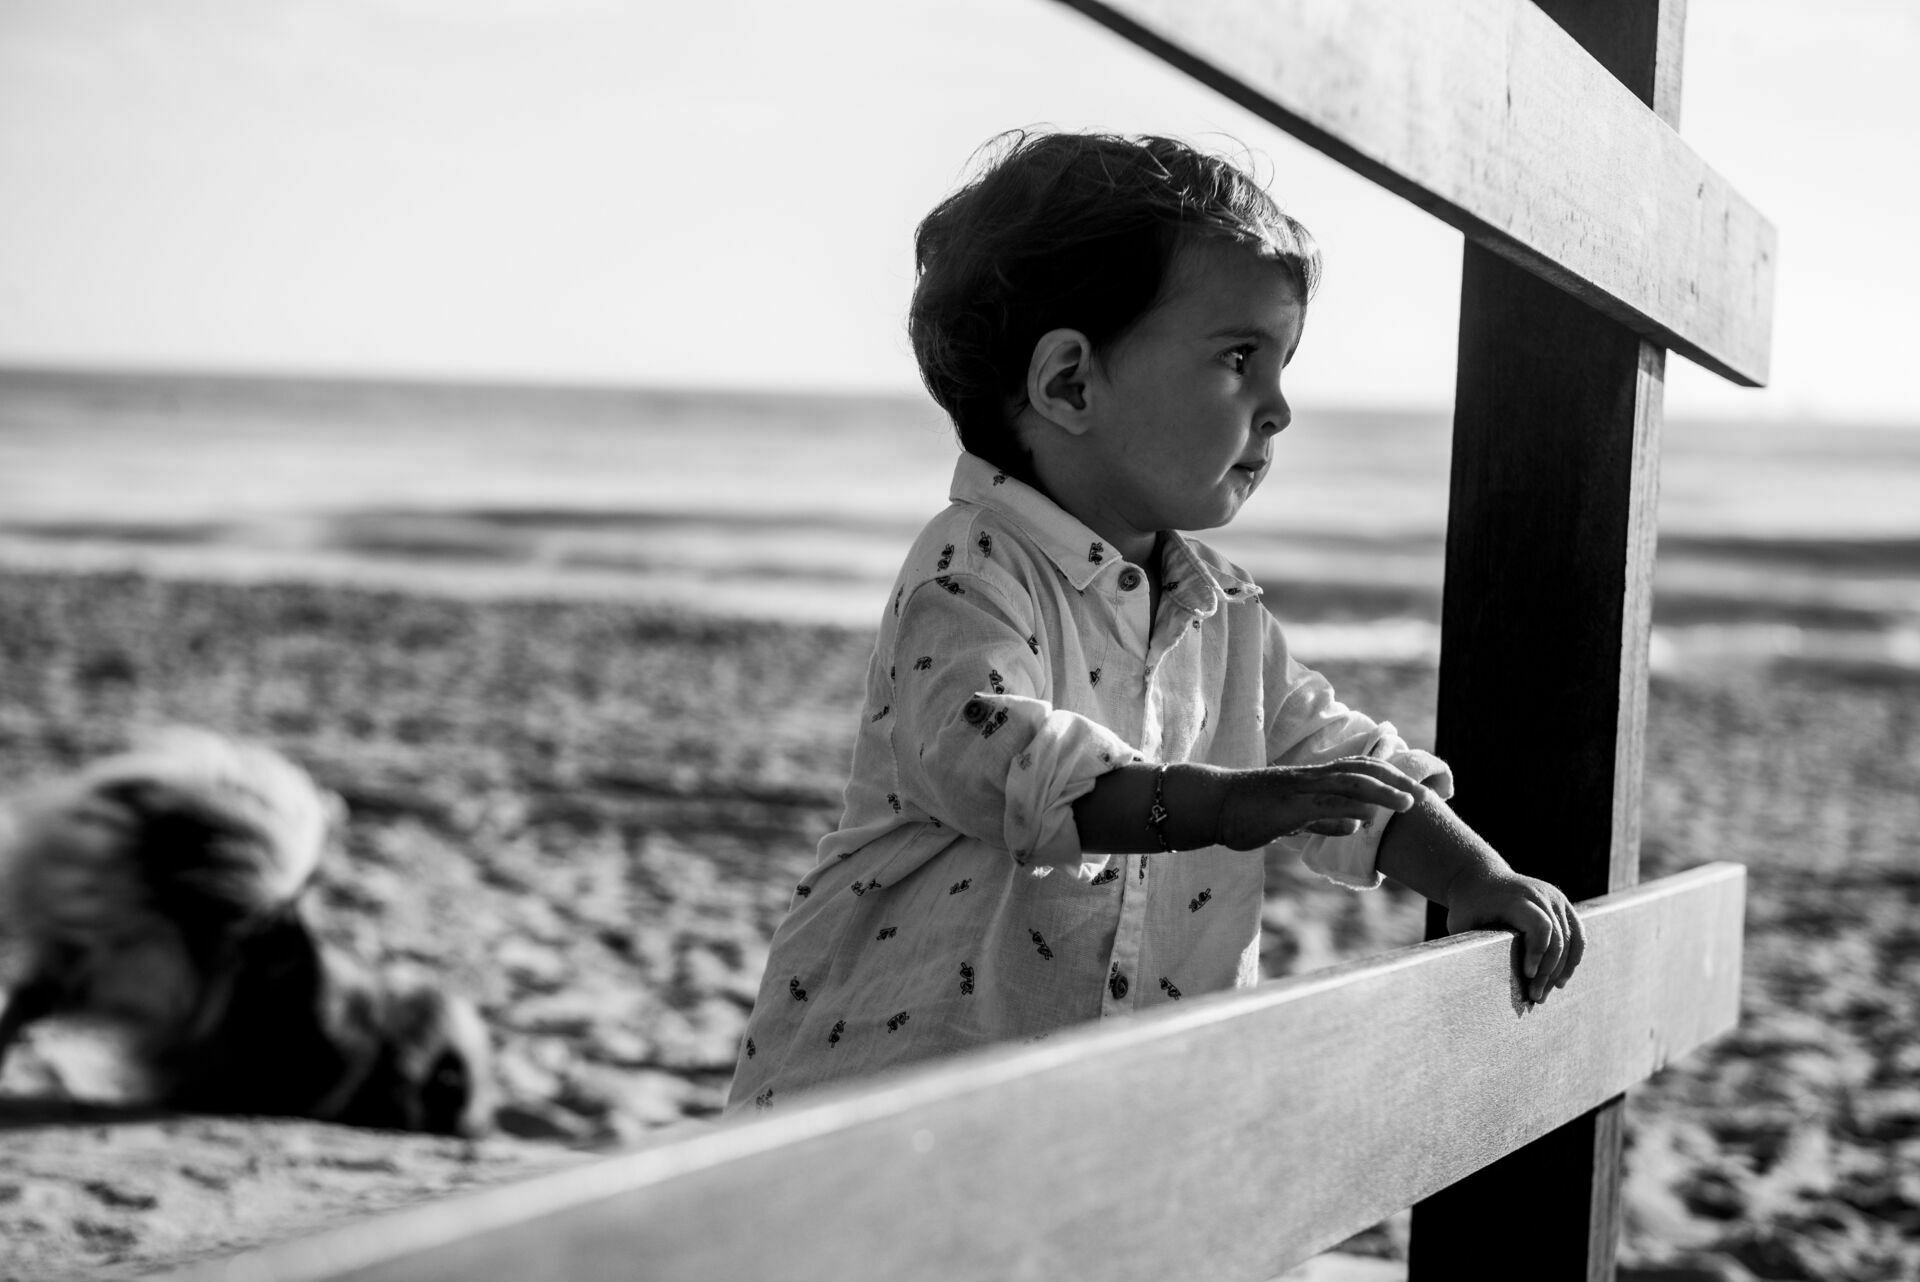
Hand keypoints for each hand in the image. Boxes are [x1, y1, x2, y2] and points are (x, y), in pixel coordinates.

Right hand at [1216, 757, 1433, 849]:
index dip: (1390, 776)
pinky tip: (1365, 821)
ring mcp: (1298, 791)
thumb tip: (1355, 826)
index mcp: (1313, 780)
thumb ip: (1323, 820)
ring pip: (1347, 785)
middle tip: (1425, 795)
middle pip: (1362, 771)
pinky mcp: (1285, 808)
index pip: (1360, 769)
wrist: (1212, 804)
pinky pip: (1319, 808)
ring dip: (1380, 793)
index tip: (1414, 789)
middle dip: (1396, 781)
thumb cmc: (1248, 812)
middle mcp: (1310, 779)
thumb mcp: (1293, 818)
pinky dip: (1344, 812)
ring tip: (1408, 804)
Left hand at [1443, 867, 1585, 1002]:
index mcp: (1515, 897)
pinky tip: (1560, 979)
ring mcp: (1555, 897)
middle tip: (1536, 996)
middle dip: (1549, 971)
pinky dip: (1573, 958)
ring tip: (1546, 992)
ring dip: (1562, 970)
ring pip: (1571, 939)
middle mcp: (1540, 894)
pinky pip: (1578, 934)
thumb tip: (1472, 979)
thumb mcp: (1459, 921)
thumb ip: (1468, 945)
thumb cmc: (1468, 906)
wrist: (1480, 877)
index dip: (1538, 952)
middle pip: (1558, 937)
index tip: (1527, 975)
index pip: (1540, 926)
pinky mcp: (1563, 904)